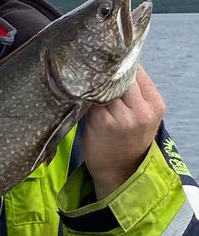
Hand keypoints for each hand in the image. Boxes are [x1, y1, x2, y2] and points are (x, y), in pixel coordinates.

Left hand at [82, 65, 165, 199]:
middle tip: (96, 72)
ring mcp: (119, 118)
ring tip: (88, 83)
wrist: (119, 170)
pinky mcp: (99, 123)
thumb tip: (115, 65)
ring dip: (95, 84)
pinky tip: (82, 95)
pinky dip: (86, 95)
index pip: (138, 72)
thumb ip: (136, 93)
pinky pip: (91, 99)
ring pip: (104, 87)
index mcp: (154, 105)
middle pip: (121, 77)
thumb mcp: (144, 116)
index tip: (110, 65)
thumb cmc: (129, 140)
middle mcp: (139, 112)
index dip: (122, 66)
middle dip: (108, 74)